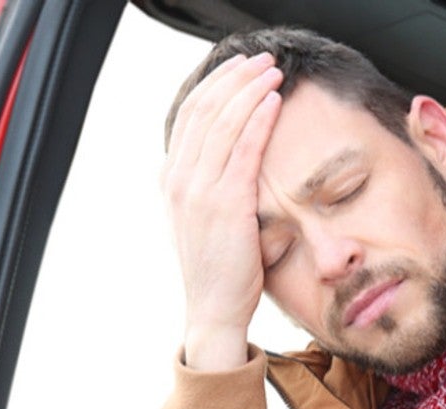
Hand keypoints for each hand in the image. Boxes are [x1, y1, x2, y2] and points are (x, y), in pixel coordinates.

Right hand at [161, 53, 282, 370]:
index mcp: (171, 180)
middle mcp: (178, 180)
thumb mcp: (205, 219)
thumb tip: (232, 156)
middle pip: (205, 109)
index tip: (241, 67)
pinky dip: (258, 119)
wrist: (214, 310)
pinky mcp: (224, 204)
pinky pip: (242, 150)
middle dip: (236, 78)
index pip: (190, 115)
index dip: (216, 84)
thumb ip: (211, 185)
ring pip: (223, 122)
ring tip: (273, 72)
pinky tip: (274, 102)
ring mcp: (197, 191)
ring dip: (250, 90)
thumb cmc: (219, 268)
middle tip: (263, 60)